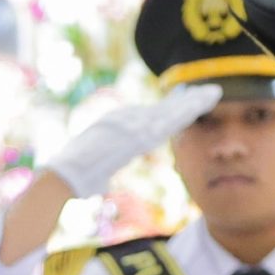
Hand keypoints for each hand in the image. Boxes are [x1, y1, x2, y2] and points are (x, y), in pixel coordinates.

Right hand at [43, 83, 222, 197]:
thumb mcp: (89, 174)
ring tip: (212, 94)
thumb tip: (95, 183)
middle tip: (210, 90)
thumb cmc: (70, 180)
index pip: (150, 114)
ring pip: (168, 113)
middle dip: (187, 100)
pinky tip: (198, 109)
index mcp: (114, 125)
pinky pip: (164, 124)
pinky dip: (181, 115)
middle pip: (163, 109)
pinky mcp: (133, 136)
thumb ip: (98, 174)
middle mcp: (123, 119)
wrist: (62, 176)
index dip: (172, 107)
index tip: (188, 99)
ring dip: (191, 104)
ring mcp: (128, 126)